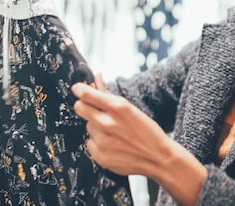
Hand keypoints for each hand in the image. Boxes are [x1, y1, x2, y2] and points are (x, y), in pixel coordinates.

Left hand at [72, 82, 206, 205]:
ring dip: (96, 127)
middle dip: (85, 107)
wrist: (157, 157)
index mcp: (117, 107)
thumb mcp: (130, 108)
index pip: (87, 95)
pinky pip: (90, 143)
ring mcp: (102, 140)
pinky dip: (98, 143)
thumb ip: (108, 94)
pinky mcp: (99, 155)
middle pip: (80, 108)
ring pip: (88, 126)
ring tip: (114, 133)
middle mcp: (107, 123)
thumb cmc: (147, 131)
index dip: (79, 90)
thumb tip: (96, 77)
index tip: (77, 89)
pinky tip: (113, 145)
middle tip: (96, 111)